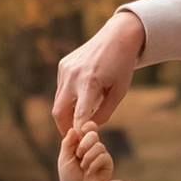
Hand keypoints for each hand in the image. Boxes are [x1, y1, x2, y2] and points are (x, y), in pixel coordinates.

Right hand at [54, 6, 144, 134]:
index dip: (78, 131)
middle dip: (64, 127)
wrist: (117, 37)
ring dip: (65, 113)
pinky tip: (80, 99)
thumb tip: (89, 127)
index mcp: (90, 82)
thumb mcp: (119, 91)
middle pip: (59, 111)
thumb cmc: (122, 66)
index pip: (79, 114)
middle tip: (73, 137)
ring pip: (58, 100)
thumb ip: (105, 112)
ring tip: (77, 121)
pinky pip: (61, 88)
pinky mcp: (63, 65)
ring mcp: (66, 69)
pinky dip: (67, 98)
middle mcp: (73, 75)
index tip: (80, 143)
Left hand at [59, 122, 117, 180]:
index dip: (86, 126)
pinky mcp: (107, 163)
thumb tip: (73, 129)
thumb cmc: (70, 178)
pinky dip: (93, 165)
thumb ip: (68, 143)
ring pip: (98, 146)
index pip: (87, 127)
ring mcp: (101, 154)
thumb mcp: (64, 159)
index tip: (81, 131)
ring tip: (83, 168)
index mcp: (81, 143)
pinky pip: (103, 156)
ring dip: (87, 157)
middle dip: (83, 144)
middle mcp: (92, 147)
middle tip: (78, 155)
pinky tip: (90, 173)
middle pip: (93, 133)